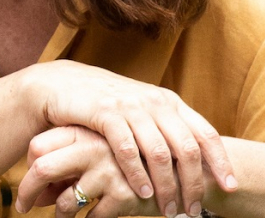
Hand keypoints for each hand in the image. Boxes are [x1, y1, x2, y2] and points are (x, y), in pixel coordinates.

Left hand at [17, 126, 162, 216]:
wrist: (184, 169)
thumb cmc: (131, 162)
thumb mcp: (98, 153)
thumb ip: (68, 166)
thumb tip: (35, 197)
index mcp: (83, 131)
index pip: (37, 145)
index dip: (28, 169)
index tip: (28, 187)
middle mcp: (92, 147)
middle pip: (42, 169)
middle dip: (28, 193)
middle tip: (24, 208)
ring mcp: (108, 171)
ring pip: (64, 201)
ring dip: (60, 215)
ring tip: (63, 217)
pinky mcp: (125, 195)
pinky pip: (92, 217)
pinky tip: (95, 217)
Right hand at [23, 60, 235, 215]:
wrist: (60, 83)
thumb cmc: (103, 103)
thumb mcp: (141, 111)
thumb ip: (164, 128)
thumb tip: (194, 161)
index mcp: (168, 101)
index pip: (205, 133)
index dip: (220, 162)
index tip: (229, 187)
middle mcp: (154, 101)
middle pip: (186, 148)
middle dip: (193, 183)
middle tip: (192, 209)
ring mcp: (130, 106)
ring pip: (159, 153)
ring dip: (167, 185)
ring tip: (168, 209)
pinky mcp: (104, 112)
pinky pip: (127, 149)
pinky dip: (137, 174)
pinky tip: (141, 192)